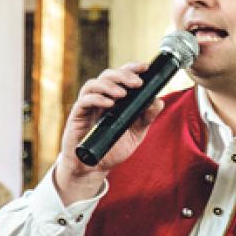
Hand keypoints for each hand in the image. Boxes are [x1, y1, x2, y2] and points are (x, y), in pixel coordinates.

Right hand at [53, 62, 164, 204]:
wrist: (93, 167)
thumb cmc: (113, 148)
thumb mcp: (136, 134)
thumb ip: (146, 118)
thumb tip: (158, 101)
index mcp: (114, 98)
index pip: (121, 76)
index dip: (131, 68)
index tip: (145, 67)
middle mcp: (100, 98)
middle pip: (108, 75)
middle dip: (123, 75)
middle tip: (137, 83)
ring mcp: (88, 106)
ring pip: (94, 84)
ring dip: (109, 85)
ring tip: (122, 94)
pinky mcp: (77, 115)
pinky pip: (84, 101)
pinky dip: (97, 98)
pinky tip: (109, 103)